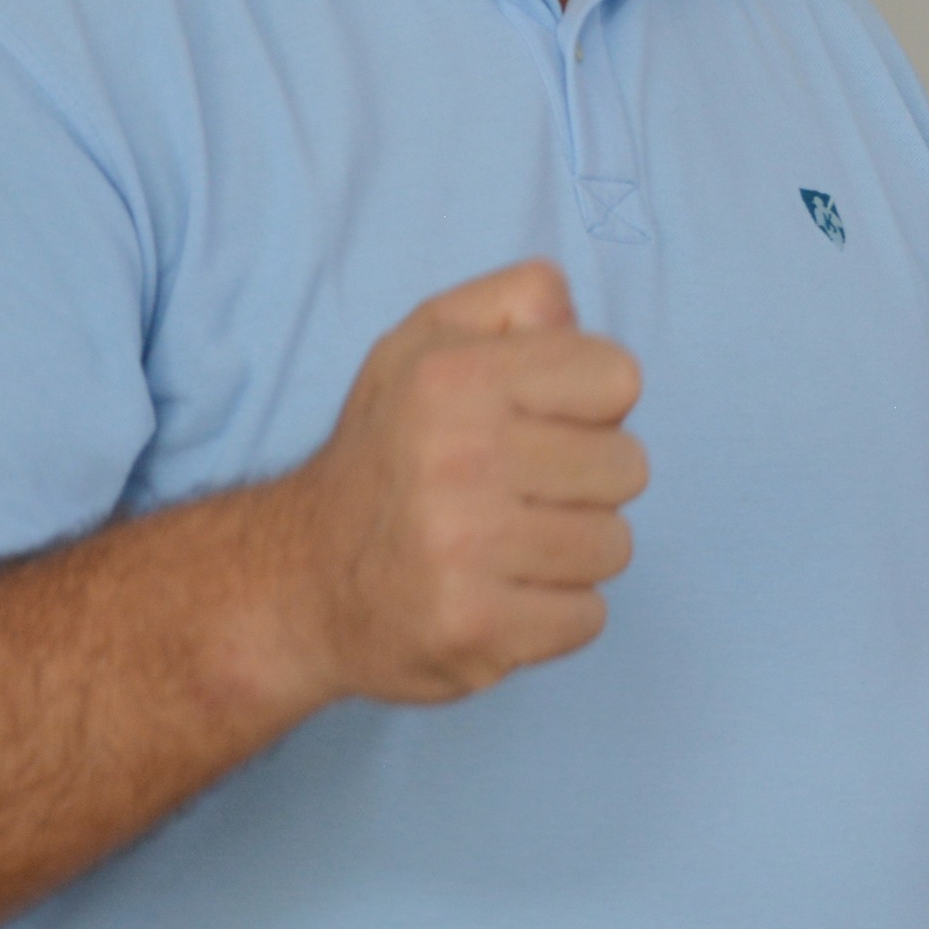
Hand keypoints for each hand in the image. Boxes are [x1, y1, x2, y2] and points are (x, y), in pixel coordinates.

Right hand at [274, 260, 646, 706]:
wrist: (300, 579)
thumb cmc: (389, 452)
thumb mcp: (428, 341)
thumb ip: (516, 299)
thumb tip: (577, 316)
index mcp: (452, 376)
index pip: (618, 378)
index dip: (592, 404)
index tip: (543, 424)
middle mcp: (455, 457)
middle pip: (628, 466)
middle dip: (587, 482)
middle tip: (521, 493)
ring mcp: (462, 550)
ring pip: (614, 545)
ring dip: (574, 553)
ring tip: (509, 547)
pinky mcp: (473, 628)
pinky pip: (588, 617)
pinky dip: (554, 614)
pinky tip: (500, 596)